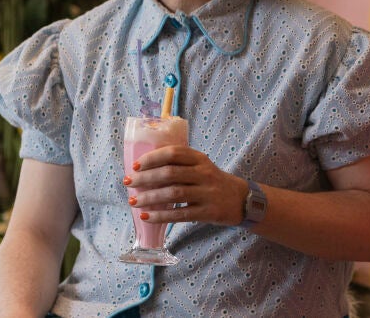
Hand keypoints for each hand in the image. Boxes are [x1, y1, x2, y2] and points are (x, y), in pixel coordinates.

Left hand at [123, 145, 246, 225]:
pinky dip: (161, 216)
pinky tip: (147, 216)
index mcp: (201, 159)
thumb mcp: (202, 167)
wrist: (241, 200)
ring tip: (133, 201)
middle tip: (128, 182)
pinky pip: (180, 214)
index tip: (136, 165)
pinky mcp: (208, 212)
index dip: (152, 158)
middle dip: (145, 178)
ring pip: (173, 194)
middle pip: (170, 173)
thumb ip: (180, 166)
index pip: (174, 153)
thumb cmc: (213, 182)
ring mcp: (207, 193)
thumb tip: (145, 170)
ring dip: (150, 197)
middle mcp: (205, 174)